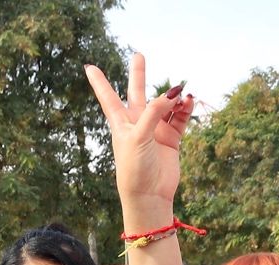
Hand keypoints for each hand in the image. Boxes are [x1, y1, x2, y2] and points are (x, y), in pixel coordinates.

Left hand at [85, 52, 193, 224]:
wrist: (149, 195)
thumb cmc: (134, 168)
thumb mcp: (139, 136)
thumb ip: (154, 112)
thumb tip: (173, 93)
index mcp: (121, 123)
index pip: (109, 98)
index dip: (100, 83)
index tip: (89, 67)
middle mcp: (138, 123)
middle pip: (138, 93)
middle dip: (139, 75)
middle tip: (138, 54)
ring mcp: (155, 130)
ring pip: (165, 105)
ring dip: (174, 97)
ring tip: (182, 93)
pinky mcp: (171, 139)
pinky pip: (180, 118)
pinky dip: (185, 109)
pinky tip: (188, 101)